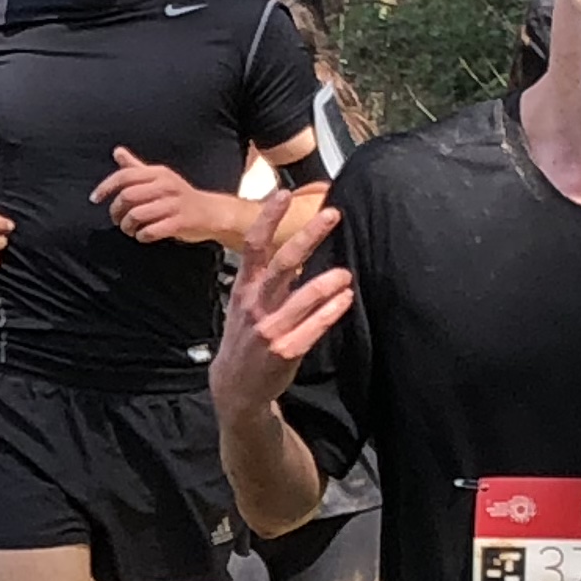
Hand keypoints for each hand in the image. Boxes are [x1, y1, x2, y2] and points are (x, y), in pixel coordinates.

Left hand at [93, 148, 237, 247]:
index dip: (105, 187)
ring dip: (127, 227)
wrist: (211, 213)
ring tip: (130, 230)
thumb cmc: (179, 196)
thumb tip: (117, 151)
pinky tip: (143, 236)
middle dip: (116, 212)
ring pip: (136, 215)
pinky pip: (151, 231)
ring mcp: (174, 204)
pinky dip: (142, 236)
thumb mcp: (159, 178)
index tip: (94, 199)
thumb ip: (136, 168)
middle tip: (117, 220)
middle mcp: (166, 185)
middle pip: (127, 197)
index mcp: (158, 173)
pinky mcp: (180, 222)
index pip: (124, 176)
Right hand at [209, 188, 349, 420]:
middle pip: (282, 264)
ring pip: (301, 298)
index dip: (267, 219)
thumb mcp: (244, 305)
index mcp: (244, 289)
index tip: (282, 194)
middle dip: (307, 237)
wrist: (235, 386)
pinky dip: (331, 311)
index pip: (253, 247)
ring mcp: (270, 329)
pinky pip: (313, 327)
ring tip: (345, 274)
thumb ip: (266, 279)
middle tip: (331, 215)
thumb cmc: (245, 340)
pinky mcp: (285, 350)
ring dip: (326, 282)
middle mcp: (255, 306)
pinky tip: (345, 299)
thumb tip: (295, 248)